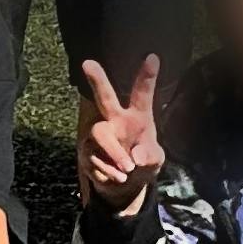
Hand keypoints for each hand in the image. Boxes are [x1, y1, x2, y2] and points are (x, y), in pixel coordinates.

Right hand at [76, 55, 165, 218]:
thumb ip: (149, 157)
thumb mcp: (155, 160)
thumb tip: (134, 158)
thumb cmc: (143, 162)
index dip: (147, 76)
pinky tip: (118, 177)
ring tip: (127, 170)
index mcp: (137, 116)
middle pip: (104, 97)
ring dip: (115, 153)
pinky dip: (110, 172)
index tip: (153, 57)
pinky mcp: (87, 152)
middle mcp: (115, 120)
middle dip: (97, 80)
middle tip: (88, 63)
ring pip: (100, 133)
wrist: (126, 186)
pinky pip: (95, 159)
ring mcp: (99, 134)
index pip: (142, 94)